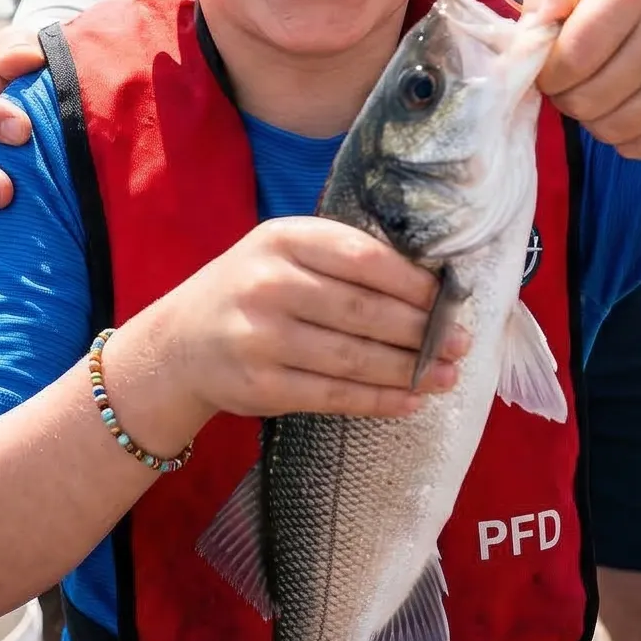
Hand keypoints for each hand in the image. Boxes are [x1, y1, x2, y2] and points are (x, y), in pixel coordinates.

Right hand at [97, 218, 472, 453]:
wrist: (180, 345)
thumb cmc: (250, 291)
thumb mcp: (283, 253)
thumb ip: (340, 259)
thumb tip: (428, 286)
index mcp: (283, 240)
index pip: (363, 258)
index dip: (413, 281)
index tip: (449, 298)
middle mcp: (269, 285)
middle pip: (364, 311)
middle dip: (422, 331)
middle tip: (460, 343)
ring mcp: (262, 338)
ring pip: (354, 358)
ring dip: (409, 370)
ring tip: (447, 375)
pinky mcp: (262, 387)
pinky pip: (334, 395)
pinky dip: (378, 400)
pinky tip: (409, 400)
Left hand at [522, 0, 640, 157]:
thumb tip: (523, 31)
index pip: (569, 59)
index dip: (548, 74)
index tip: (553, 69)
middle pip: (584, 100)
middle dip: (568, 98)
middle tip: (578, 83)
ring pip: (607, 131)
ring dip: (593, 120)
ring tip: (605, 95)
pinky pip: (636, 150)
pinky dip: (624, 138)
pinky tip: (634, 109)